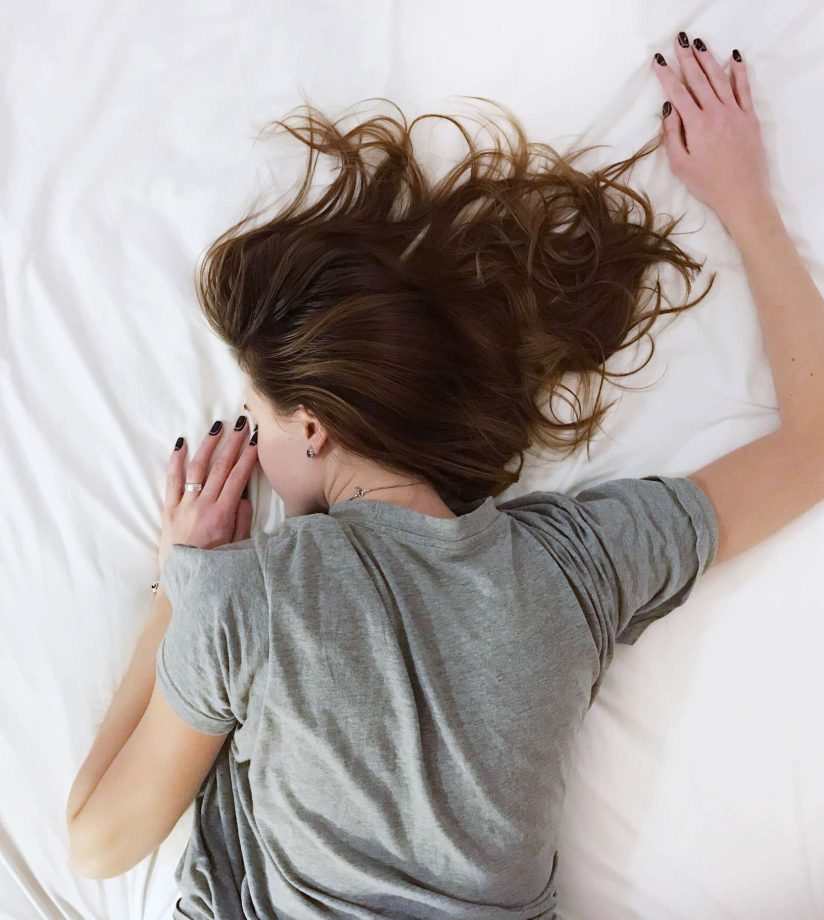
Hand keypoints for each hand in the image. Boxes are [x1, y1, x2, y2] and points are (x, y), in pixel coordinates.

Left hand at [159, 417, 257, 570]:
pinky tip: (181, 444)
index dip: (248, 456)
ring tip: (217, 428)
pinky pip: (172, 481)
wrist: (183, 582)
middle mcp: (202, 506)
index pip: (238, 477)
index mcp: (222, 515)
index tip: (255, 440)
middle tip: (241, 424)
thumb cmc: (214, 567)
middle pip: (220, 467)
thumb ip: (242, 519)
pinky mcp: (168, 509)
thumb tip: (245, 495)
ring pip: (197, 468)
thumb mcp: (237, 546)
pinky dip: (176, 461)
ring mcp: (184, 506)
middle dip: (233, 443)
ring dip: (208, 445)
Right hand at [653, 35, 773, 231]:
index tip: (659, 61)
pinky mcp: (749, 117)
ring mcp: (735, 112)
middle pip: (699, 79)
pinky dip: (738, 72)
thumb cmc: (707, 184)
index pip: (678, 93)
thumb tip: (668, 109)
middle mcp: (716, 112)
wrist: (742, 194)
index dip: (667, 75)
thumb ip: (671, 135)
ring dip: (708, 60)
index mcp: (696, 125)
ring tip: (699, 44)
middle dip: (687, 59)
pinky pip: (744, 89)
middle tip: (679, 42)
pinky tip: (734, 58)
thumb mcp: (680, 165)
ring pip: (719, 79)